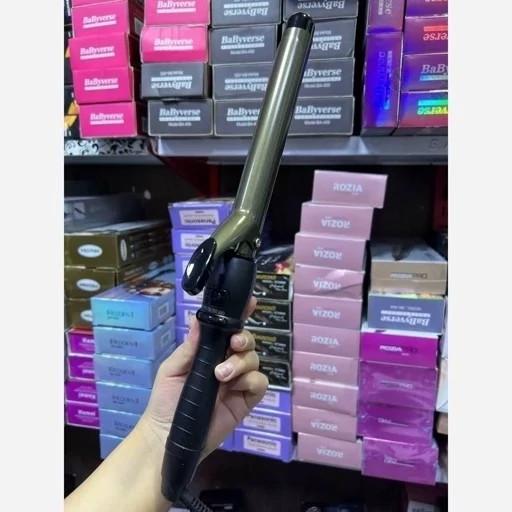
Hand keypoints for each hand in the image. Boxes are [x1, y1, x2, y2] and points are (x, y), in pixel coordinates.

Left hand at [138, 297, 267, 459]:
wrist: (167, 433)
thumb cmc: (165, 399)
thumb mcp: (172, 368)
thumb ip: (190, 346)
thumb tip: (197, 318)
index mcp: (210, 352)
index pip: (229, 330)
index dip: (241, 315)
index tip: (250, 303)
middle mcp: (227, 363)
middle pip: (247, 342)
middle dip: (244, 339)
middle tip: (233, 345)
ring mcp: (238, 382)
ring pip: (255, 360)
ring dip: (241, 363)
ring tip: (221, 375)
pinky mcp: (246, 400)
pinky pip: (260, 383)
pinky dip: (251, 381)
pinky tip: (235, 387)